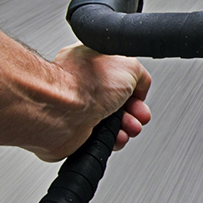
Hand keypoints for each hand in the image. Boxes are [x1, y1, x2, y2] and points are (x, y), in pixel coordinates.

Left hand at [35, 43, 151, 161]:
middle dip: (135, 111)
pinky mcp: (77, 131)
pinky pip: (103, 137)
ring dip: (127, 126)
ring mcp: (80, 108)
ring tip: (129, 127)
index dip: (135, 88)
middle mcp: (85, 85)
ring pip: (114, 121)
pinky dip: (114, 139)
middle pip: (121, 101)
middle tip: (139, 115)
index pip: (122, 76)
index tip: (139, 96)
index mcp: (93, 63)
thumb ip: (140, 74)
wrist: (61, 111)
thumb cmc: (82, 83)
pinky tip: (116, 136)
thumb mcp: (129, 65)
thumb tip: (140, 87)